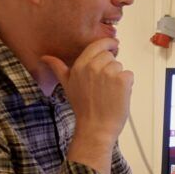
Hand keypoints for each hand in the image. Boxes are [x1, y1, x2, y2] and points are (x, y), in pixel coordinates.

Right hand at [41, 38, 132, 173]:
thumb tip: (45, 58)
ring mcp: (108, 73)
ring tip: (108, 93)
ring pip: (120, 66)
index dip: (107, 44)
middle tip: (103, 86)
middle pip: (110, 56)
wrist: (95, 128)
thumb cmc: (83, 109)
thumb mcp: (67, 85)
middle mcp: (93, 66)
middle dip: (110, 68)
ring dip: (118, 77)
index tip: (113, 45)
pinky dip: (127, 85)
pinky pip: (129, 75)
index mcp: (80, 66)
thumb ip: (58, 68)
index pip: (97, 45)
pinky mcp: (122, 80)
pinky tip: (117, 96)